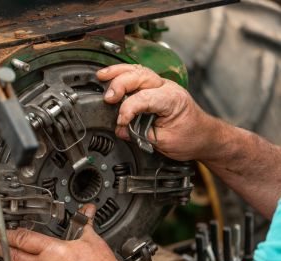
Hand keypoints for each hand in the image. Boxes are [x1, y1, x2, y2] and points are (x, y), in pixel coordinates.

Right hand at [97, 64, 216, 160]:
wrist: (205, 136)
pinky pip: (137, 75)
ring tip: (101, 76)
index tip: (121, 122)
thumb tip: (122, 129)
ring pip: (137, 71)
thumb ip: (140, 134)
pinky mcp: (155, 89)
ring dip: (118, 72)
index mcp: (172, 100)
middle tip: (108, 97)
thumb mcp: (164, 142)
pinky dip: (122, 74)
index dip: (128, 110)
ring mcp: (161, 86)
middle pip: (139, 76)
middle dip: (120, 84)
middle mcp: (167, 88)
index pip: (144, 98)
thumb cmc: (191, 137)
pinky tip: (110, 76)